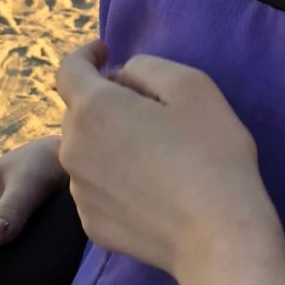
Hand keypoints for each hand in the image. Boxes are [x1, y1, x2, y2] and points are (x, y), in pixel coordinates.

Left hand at [57, 40, 277, 276]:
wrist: (216, 234)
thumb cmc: (210, 152)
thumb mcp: (191, 85)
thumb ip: (147, 67)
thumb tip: (123, 77)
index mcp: (95, 109)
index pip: (69, 70)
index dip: (85, 54)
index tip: (105, 51)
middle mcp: (73, 149)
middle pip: (78, 111)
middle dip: (105, 99)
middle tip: (150, 106)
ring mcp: (79, 192)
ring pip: (87, 149)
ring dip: (109, 139)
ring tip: (155, 150)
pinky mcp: (92, 224)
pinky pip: (96, 185)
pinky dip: (114, 174)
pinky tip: (151, 184)